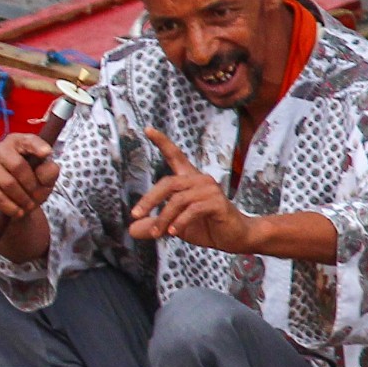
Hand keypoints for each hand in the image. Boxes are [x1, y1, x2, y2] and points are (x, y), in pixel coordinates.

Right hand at [0, 133, 58, 219]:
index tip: (47, 152)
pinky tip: (17, 211)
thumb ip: (50, 171)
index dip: (37, 146)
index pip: (28, 141)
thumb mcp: (45, 177)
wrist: (11, 200)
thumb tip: (49, 168)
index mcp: (18, 141)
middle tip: (37, 198)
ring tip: (28, 207)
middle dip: (31, 186)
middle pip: (18, 166)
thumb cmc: (30, 182)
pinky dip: (10, 207)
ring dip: (21, 199)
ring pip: (7, 183)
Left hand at [129, 128, 253, 251]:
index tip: (148, 129)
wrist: (235, 237)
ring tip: (155, 234)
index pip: (175, 156)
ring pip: (178, 199)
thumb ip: (154, 225)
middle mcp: (199, 179)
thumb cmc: (206, 227)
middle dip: (149, 199)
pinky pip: (193, 210)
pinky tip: (172, 232)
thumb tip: (131, 229)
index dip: (162, 142)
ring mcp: (210, 190)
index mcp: (189, 180)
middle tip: (135, 214)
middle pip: (168, 183)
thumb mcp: (174, 226)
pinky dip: (180, 222)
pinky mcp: (218, 203)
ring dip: (164, 218)